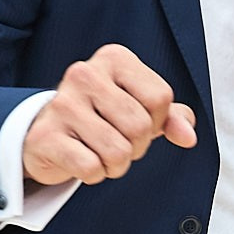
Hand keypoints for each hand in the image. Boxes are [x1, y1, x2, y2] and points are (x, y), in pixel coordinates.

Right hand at [22, 43, 197, 185]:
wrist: (45, 133)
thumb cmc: (101, 118)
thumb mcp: (140, 109)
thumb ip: (172, 118)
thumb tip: (188, 136)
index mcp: (114, 58)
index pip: (161, 98)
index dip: (157, 121)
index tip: (137, 122)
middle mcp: (84, 73)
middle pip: (140, 126)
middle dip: (137, 146)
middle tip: (118, 142)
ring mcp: (62, 104)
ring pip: (118, 151)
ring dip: (116, 165)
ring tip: (100, 153)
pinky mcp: (45, 136)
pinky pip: (91, 167)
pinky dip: (94, 175)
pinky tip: (82, 161)